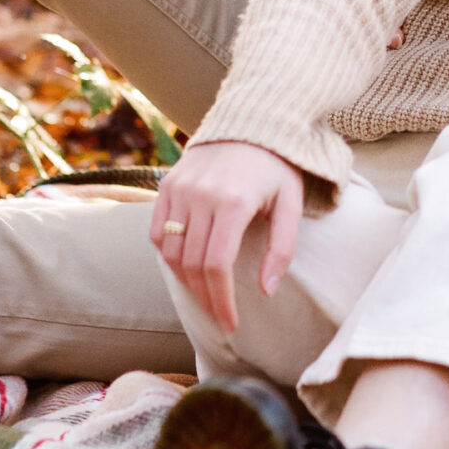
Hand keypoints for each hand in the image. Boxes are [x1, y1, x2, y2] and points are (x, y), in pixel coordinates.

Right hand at [150, 142, 303, 336]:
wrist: (252, 123)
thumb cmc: (277, 168)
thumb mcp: (291, 204)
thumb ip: (282, 249)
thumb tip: (266, 291)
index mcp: (233, 202)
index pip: (217, 266)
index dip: (221, 301)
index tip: (230, 325)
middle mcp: (200, 195)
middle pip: (192, 265)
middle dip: (204, 299)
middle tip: (218, 318)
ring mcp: (180, 189)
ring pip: (170, 252)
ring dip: (185, 282)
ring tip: (204, 298)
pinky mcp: (167, 184)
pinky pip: (157, 232)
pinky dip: (168, 256)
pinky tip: (186, 270)